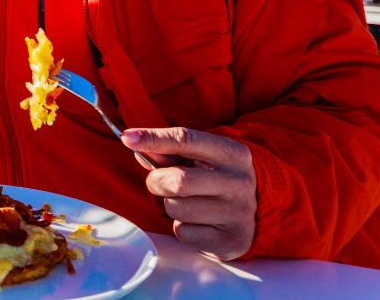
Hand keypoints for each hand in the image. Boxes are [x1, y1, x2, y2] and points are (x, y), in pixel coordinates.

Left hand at [122, 127, 256, 259]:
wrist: (252, 213)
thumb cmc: (214, 178)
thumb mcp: (199, 158)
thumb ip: (167, 151)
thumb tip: (134, 142)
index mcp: (232, 153)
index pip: (186, 140)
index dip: (153, 138)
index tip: (127, 138)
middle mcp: (239, 182)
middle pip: (177, 180)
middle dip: (157, 181)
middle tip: (160, 183)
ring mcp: (238, 213)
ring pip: (176, 208)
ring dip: (169, 206)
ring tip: (186, 203)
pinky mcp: (231, 240)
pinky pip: (183, 233)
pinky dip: (181, 228)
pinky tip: (197, 222)